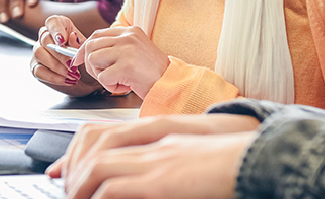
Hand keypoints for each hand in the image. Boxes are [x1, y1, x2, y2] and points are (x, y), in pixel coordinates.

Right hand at [31, 16, 100, 96]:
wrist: (85, 75)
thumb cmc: (84, 57)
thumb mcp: (85, 49)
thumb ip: (79, 43)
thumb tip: (72, 37)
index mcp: (60, 26)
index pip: (53, 22)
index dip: (56, 30)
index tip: (62, 41)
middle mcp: (46, 36)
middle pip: (45, 39)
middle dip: (59, 54)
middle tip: (72, 64)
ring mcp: (38, 51)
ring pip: (39, 54)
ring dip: (57, 66)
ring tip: (72, 74)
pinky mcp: (35, 66)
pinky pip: (39, 71)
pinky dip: (54, 77)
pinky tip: (67, 80)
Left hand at [61, 129, 256, 198]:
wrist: (262, 159)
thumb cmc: (234, 163)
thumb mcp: (193, 158)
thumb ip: (167, 162)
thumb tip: (149, 179)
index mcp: (161, 134)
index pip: (105, 131)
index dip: (77, 149)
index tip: (62, 170)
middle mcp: (154, 142)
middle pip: (94, 145)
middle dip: (72, 168)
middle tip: (63, 189)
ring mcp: (157, 160)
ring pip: (97, 165)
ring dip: (80, 185)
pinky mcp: (162, 182)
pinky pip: (114, 187)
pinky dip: (98, 197)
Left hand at [73, 26, 168, 97]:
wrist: (170, 83)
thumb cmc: (152, 72)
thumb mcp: (135, 51)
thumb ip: (116, 47)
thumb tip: (87, 53)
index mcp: (130, 31)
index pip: (97, 34)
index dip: (84, 48)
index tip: (77, 59)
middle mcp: (127, 37)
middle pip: (91, 46)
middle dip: (91, 64)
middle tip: (104, 75)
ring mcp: (127, 50)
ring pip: (93, 60)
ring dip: (101, 76)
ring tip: (117, 80)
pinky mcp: (126, 66)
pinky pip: (103, 78)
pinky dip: (111, 87)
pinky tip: (125, 86)